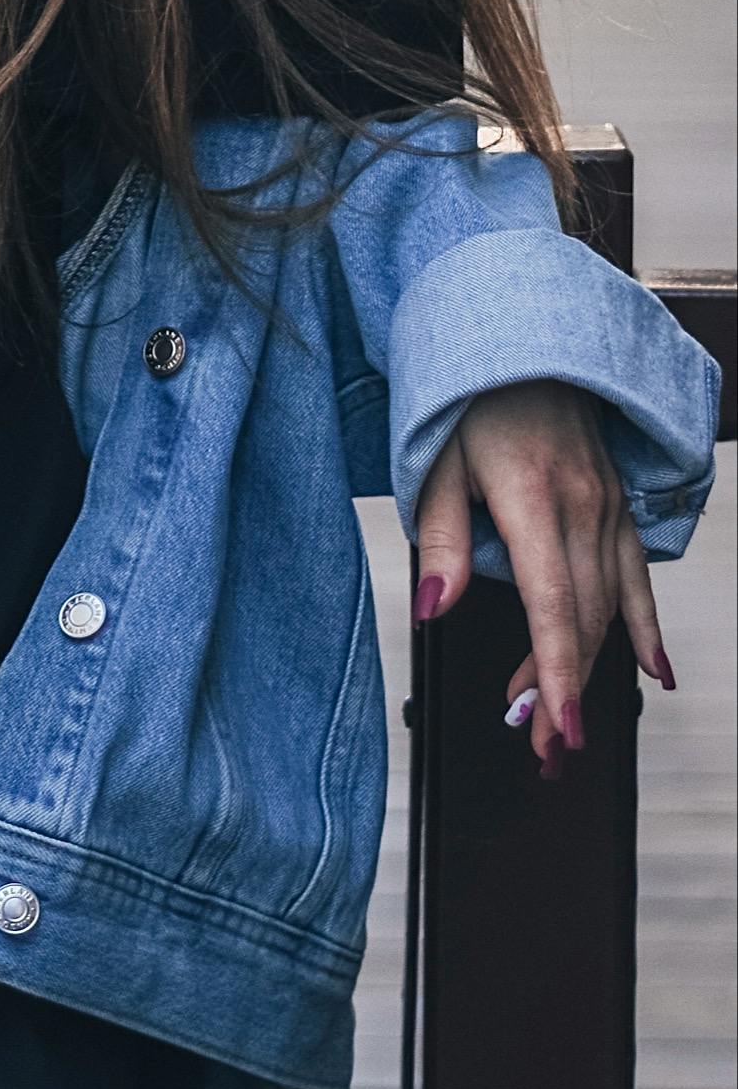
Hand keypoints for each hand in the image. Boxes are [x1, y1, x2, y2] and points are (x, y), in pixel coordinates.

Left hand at [414, 377, 673, 775]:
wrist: (524, 339)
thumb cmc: (470, 396)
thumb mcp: (435, 459)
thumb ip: (440, 538)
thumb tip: (433, 610)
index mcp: (532, 498)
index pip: (552, 605)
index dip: (556, 674)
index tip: (556, 728)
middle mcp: (580, 507)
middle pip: (581, 620)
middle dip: (564, 692)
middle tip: (543, 749)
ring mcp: (605, 507)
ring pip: (607, 607)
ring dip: (589, 672)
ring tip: (563, 728)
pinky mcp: (613, 505)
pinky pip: (636, 575)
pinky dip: (644, 627)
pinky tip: (654, 671)